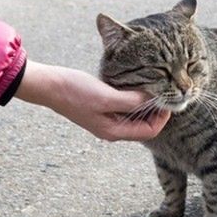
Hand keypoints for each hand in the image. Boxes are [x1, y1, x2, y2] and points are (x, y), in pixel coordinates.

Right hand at [15, 60, 169, 140]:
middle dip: (156, 111)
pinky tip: (136, 85)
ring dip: (145, 104)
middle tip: (165, 92)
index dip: (163, 117)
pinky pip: (124, 108)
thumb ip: (132, 101)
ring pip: (135, 116)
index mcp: (114, 131)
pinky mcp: (100, 109)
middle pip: (144, 125)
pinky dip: (133, 99)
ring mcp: (105, 120)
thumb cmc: (75, 91)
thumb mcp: (107, 96)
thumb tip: (153, 100)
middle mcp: (112, 129)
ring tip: (153, 87)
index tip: (168, 99)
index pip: (149, 131)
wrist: (48, 85)